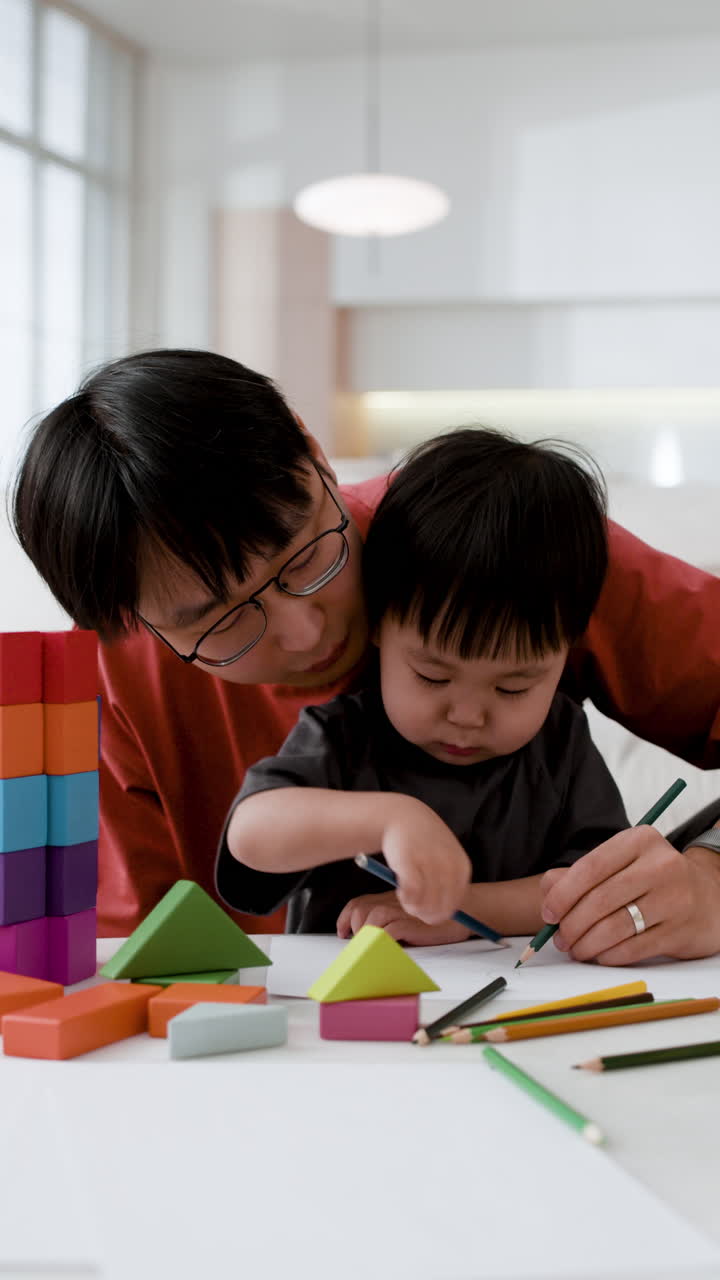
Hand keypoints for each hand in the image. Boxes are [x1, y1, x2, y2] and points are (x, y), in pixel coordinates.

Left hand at [336, 892, 470, 944]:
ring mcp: (402, 912)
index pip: (356, 903)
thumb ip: (390, 917)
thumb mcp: (408, 912)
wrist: (466, 909)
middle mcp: (391, 902)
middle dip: (353, 929)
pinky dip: (380, 943)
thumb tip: (369, 937)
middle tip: (357, 944)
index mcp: (387, 897)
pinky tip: (383, 949)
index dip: (344, 918)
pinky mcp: (412, 924)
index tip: (343, 933)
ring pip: (371, 921)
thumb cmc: (435, 914)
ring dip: (365, 936)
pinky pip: (388, 933)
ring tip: (368, 948)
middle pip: (360, 911)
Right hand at [378, 796, 471, 923]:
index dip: (440, 912)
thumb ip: (449, 881)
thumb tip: (445, 914)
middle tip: (414, 906)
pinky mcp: (409, 864)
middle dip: (426, 914)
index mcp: (461, 866)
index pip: (455, 904)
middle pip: (441, 909)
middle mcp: (449, 866)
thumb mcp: (446, 856)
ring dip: (413, 907)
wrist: (402, 815)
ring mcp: (429, 864)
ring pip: (425, 906)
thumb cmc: (423, 840)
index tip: (428, 909)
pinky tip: (400, 891)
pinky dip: (405, 899)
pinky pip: (410, 896)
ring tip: (406, 896)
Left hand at [540, 826, 719, 964]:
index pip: (591, 867)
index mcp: (640, 841)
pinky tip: (600, 955)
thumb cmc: (654, 879)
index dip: (563, 894)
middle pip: (600, 899)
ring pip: (615, 926)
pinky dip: (609, 955)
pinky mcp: (682, 930)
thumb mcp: (622, 863)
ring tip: (576, 949)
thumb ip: (581, 874)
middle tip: (560, 939)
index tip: (549, 914)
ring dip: (587, 944)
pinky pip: (634, 948)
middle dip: (572, 924)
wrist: (710, 895)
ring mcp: (675, 899)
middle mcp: (661, 865)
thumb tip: (548, 893)